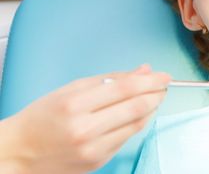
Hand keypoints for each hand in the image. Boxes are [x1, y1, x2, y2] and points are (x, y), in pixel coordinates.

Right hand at [0, 64, 170, 173]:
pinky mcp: (98, 161)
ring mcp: (93, 148)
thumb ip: (110, 79)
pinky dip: (137, 123)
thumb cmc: (42, 117)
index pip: (125, 88)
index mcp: (75, 104)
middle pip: (136, 107)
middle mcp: (85, 129)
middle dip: (157, 93)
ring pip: (137, 124)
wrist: (19, 153)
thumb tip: (143, 71)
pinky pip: (127, 138)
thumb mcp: (72, 89)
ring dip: (151, 108)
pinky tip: (137, 113)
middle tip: (164, 85)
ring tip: (154, 96)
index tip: (164, 75)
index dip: (150, 80)